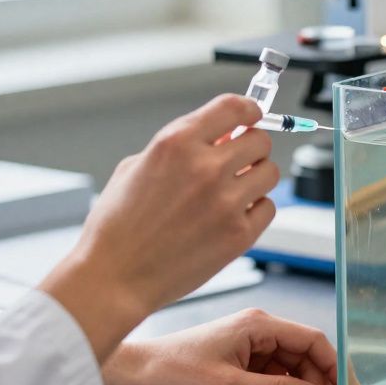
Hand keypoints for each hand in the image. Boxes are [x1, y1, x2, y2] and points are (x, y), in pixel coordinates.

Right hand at [40, 95, 278, 360]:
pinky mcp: (239, 235)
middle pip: (260, 140)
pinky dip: (256, 208)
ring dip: (256, 177)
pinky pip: (268, 207)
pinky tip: (233, 215)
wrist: (115, 277)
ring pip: (271, 173)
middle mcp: (206, 168)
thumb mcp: (136, 167)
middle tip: (238, 161)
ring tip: (233, 190)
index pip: (235, 107)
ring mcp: (226, 203)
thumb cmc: (118, 226)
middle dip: (250, 148)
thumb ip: (182, 147)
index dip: (249, 111)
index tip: (251, 117)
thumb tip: (222, 136)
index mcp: (177, 143)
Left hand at [102, 309, 359, 384]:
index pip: (313, 340)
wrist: (136, 376)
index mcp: (260, 325)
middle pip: (304, 357)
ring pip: (289, 370)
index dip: (334, 367)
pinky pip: (271, 379)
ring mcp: (248, 347)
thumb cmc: (175, 372)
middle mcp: (258, 332)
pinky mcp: (238, 363)